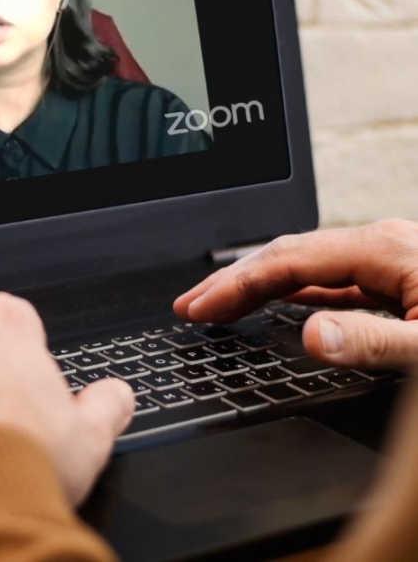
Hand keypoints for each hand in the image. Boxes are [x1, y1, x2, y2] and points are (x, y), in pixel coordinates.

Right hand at [173, 219, 417, 369]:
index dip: (236, 286)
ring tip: (220, 305)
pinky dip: (293, 291)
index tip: (199, 308)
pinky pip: (330, 279)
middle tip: (189, 306)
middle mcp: (380, 245)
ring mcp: (388, 258)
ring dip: (258, 285)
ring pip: (305, 266)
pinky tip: (279, 300)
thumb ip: (374, 341)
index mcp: (384, 250)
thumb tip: (311, 337)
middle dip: (232, 280)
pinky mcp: (397, 276)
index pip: (288, 262)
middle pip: (287, 256)